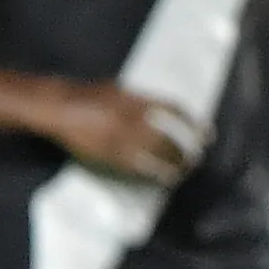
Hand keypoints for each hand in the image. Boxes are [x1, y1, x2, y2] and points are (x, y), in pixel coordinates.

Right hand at [45, 83, 204, 184]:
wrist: (61, 107)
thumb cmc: (89, 95)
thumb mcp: (120, 89)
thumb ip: (141, 100)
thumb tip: (161, 111)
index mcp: (138, 101)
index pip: (176, 112)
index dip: (195, 124)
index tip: (207, 135)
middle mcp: (135, 120)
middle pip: (170, 139)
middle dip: (186, 151)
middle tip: (196, 158)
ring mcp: (123, 140)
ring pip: (158, 157)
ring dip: (175, 166)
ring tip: (184, 172)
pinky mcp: (112, 156)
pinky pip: (140, 168)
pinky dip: (155, 174)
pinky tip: (164, 179)